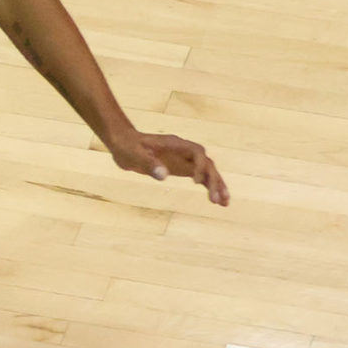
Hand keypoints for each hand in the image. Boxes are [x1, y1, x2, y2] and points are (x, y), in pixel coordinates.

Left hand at [109, 128, 229, 206]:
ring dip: (217, 186)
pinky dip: (210, 188)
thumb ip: (148, 163)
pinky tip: (217, 201)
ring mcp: (185, 160)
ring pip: (208, 172)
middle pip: (207, 164)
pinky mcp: (182, 169)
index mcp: (175, 144)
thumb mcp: (133, 154)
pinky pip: (201, 178)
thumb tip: (164, 176)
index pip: (197, 153)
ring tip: (224, 203)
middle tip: (216, 200)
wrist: (122, 144)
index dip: (200, 167)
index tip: (195, 182)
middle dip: (214, 180)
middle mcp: (184, 151)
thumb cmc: (127, 146)